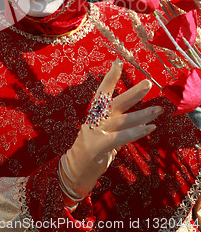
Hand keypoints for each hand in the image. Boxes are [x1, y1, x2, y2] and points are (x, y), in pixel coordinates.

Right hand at [59, 60, 162, 204]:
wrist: (75, 169)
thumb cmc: (92, 148)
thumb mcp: (103, 131)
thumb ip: (115, 122)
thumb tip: (139, 116)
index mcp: (95, 113)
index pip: (103, 92)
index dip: (110, 77)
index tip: (118, 62)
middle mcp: (95, 119)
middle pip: (115, 103)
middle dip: (132, 92)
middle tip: (148, 83)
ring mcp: (95, 132)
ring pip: (122, 120)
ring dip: (142, 115)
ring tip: (158, 110)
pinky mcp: (98, 146)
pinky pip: (120, 137)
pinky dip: (136, 132)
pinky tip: (149, 128)